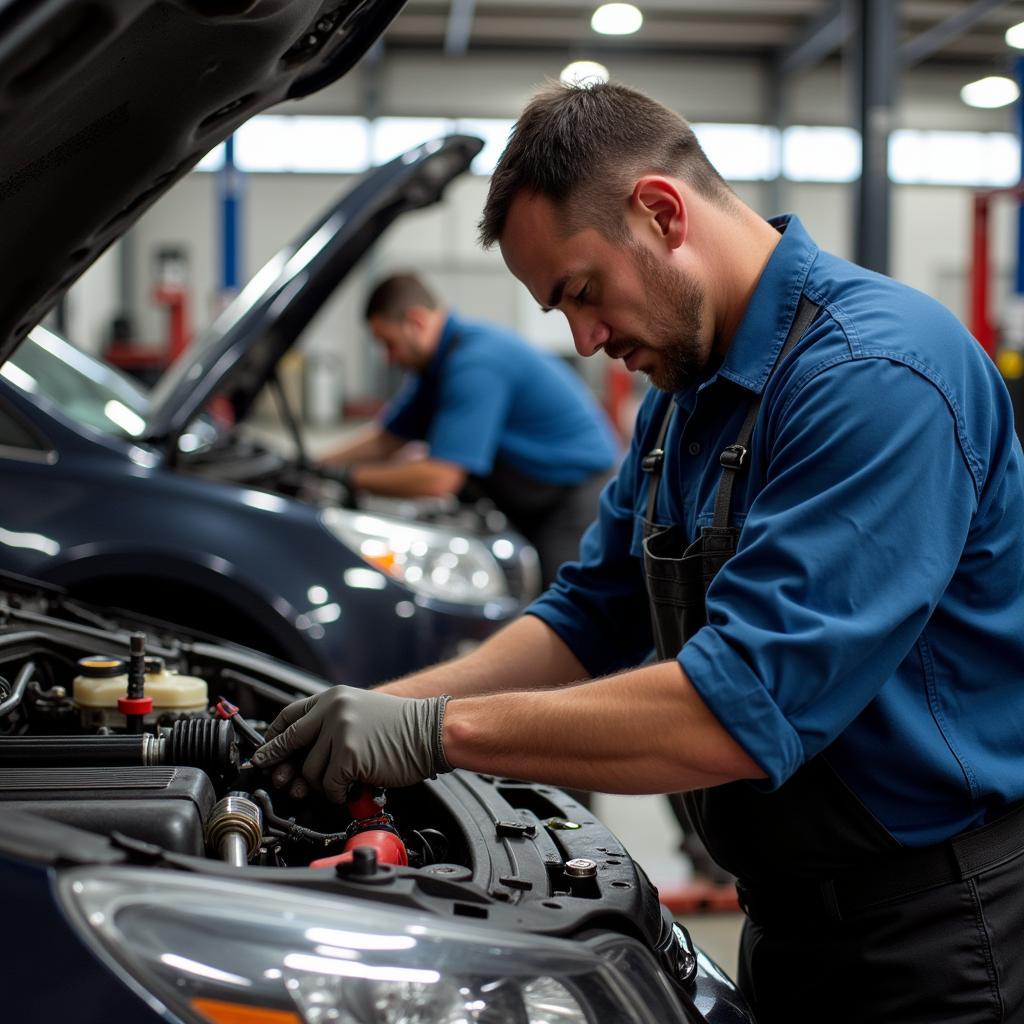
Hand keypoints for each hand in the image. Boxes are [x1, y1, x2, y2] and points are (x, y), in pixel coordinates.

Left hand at [251, 686, 451, 801]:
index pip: (289, 715)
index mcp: (334, 697)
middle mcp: (333, 709)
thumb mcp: (361, 712)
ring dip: (320, 785)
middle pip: (289, 742)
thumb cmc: (402, 727)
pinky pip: (328, 785)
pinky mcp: (349, 755)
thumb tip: (298, 756)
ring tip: (337, 784)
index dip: (274, 736)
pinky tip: (350, 789)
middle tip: (276, 777)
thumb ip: (330, 725)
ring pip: (309, 770)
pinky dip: (337, 793)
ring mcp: (340, 731)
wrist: (432, 731)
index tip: (266, 751)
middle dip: (277, 763)